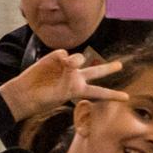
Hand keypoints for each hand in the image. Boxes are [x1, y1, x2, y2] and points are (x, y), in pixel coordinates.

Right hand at [0, 50, 127, 120]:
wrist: (26, 93)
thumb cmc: (44, 98)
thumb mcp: (62, 92)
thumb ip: (71, 75)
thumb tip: (73, 59)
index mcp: (78, 90)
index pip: (99, 93)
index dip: (113, 95)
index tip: (127, 98)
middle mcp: (75, 77)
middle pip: (96, 71)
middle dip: (108, 68)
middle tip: (120, 66)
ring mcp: (66, 67)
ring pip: (80, 58)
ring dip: (75, 62)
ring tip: (67, 66)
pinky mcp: (55, 58)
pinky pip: (64, 54)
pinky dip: (62, 58)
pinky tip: (57, 62)